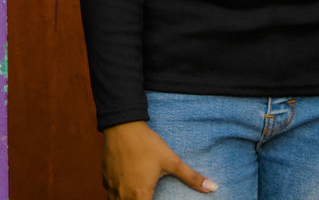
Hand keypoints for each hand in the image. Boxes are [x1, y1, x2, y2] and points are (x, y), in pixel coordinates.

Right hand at [102, 121, 217, 199]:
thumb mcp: (171, 160)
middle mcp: (123, 194)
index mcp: (140, 194)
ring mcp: (111, 185)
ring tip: (136, 197)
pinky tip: (124, 190)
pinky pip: (109, 193)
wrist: (122, 125)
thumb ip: (191, 177)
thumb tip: (214, 187)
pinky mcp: (105, 177)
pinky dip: (116, 196)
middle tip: (146, 197)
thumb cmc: (146, 143)